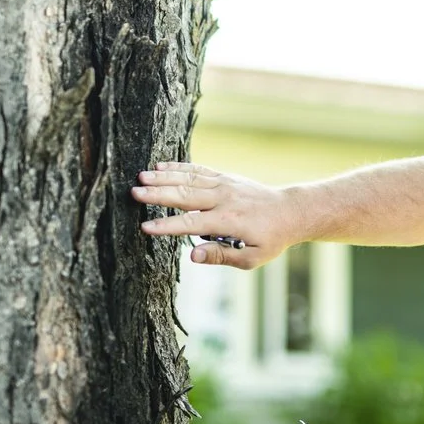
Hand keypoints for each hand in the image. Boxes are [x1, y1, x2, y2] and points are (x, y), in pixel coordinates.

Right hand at [130, 162, 297, 268]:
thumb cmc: (270, 239)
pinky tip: (160, 166)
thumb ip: (221, 257)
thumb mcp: (251, 258)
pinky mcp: (225, 177)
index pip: (191, 223)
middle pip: (185, 195)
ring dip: (163, 177)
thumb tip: (193, 256)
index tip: (145, 227)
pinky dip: (179, 167)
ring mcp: (224, 185)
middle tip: (133, 193)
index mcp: (228, 221)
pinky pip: (199, 169)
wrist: (290, 211)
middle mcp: (223, 199)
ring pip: (189, 178)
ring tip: (140, 176)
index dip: (167, 226)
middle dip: (158, 194)